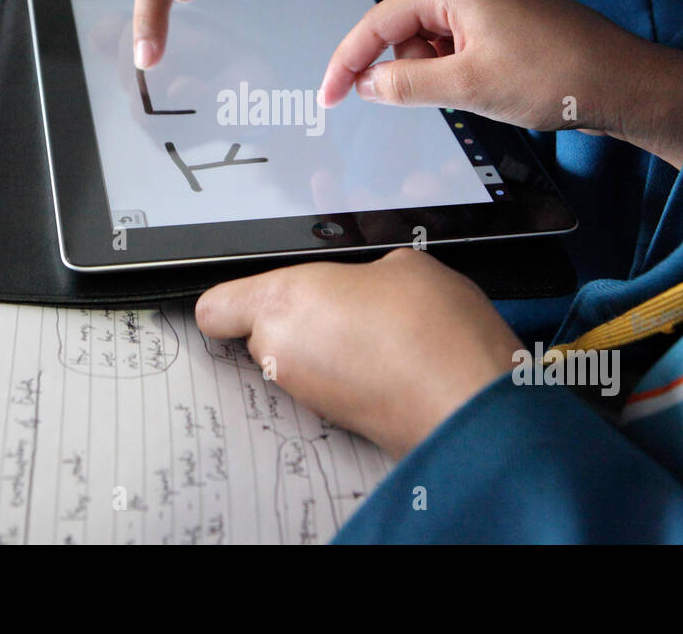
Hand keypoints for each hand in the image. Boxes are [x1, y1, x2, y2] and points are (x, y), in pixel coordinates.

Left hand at [196, 248, 521, 457]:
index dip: (233, 297)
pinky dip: (349, 367)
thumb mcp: (401, 264)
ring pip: (298, 356)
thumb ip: (362, 269)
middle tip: (345, 295)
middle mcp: (281, 353)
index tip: (253, 288)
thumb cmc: (430, 332)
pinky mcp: (336, 419)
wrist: (467, 402)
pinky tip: (391, 352)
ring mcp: (306, 392)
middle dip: (300, 313)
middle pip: (264, 328)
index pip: (215, 308)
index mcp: (282, 302)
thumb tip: (365, 281)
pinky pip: (328, 379)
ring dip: (327, 341)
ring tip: (379, 324)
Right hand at [317, 0, 682, 167]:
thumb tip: (368, 85)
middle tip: (438, 97)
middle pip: (410, 25)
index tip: (331, 94)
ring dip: (440, 67)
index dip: (350, 61)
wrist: (622, 82)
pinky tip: (489, 82)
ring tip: (479, 89)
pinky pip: (467, 34)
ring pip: (439, 34)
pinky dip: (462, 62)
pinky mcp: (516, 7)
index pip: (381, 21)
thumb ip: (405, 85)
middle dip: (411, 66)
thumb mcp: (465, 87)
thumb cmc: (555, 77)